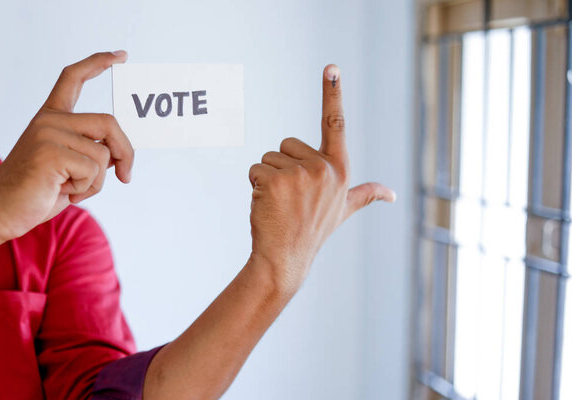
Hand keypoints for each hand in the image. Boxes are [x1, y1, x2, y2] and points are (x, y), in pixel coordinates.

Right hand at [0, 51, 133, 258]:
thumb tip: (121, 152)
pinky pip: (94, 170)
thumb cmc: (40, 191)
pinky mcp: (50, 152)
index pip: (74, 78)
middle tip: (126, 176)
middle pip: (109, 122)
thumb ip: (92, 151)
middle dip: (126, 152)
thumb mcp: (72, 167)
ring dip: (98, 180)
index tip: (121, 56)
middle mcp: (49, 120)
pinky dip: (87, 189)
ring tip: (72, 188)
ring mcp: (48, 133)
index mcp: (51, 117)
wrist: (5, 212)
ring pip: (104, 153)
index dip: (98, 63)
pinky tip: (62, 191)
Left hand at [248, 65, 394, 292]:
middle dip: (283, 167)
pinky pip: (255, 169)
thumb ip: (366, 195)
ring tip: (281, 204)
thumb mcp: (344, 210)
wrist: (286, 258)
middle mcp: (324, 169)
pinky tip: (269, 206)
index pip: (335, 124)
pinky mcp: (276, 180)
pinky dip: (256, 186)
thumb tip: (392, 195)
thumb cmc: (313, 230)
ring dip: (269, 179)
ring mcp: (300, 175)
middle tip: (291, 197)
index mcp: (340, 170)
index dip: (332, 93)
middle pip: (287, 144)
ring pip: (269, 157)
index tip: (331, 67)